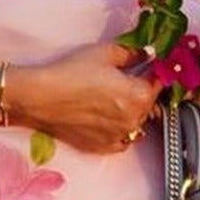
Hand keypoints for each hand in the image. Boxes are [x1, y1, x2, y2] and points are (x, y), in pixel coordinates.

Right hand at [3, 43, 159, 153]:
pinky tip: (106, 117)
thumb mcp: (105, 53)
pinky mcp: (104, 147)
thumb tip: (147, 53)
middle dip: (141, 91)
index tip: (151, 66)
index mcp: (139, 95)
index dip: (155, 72)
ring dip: (131, 111)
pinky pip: (123, 139)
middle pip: (149, 104)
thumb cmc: (70, 73)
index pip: (159, 82)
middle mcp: (134, 120)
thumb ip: (133, 53)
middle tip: (124, 80)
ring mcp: (120, 136)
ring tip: (111, 98)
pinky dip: (119, 129)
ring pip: (137, 123)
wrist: (40, 98)